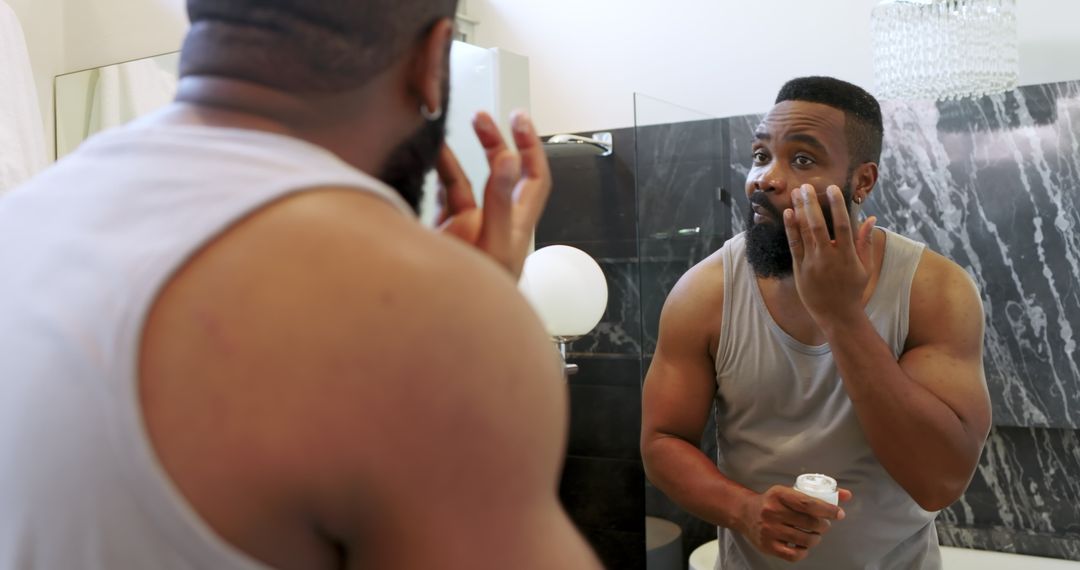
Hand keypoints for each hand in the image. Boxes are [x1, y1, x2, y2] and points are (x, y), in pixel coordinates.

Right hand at [435, 111, 550, 278]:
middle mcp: (496, 221)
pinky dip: (438, 179)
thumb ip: (498, 201)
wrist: (454, 325)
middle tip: (480, 118)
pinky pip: (445, 200)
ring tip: (444, 138)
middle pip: (503, 173)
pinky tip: (429, 163)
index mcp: (516, 222)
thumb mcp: (493, 243)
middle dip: (494, 142)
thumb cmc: (482, 294)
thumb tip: (509, 158)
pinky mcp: (448, 236)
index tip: (518, 120)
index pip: (534, 176)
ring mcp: (471, 227)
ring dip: (459, 159)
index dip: (530, 146)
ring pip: (468, 183)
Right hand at [737, 485, 851, 562]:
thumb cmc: (773, 502)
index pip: (808, 503)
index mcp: (779, 494)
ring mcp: (769, 530)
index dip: (828, 510)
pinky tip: (803, 545)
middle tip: (824, 525)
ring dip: (816, 538)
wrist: (745, 513)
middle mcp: (772, 511)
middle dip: (824, 525)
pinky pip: (794, 554)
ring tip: (815, 534)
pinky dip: (804, 551)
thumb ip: (818, 494)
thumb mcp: (790, 492)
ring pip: (805, 539)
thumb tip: (847, 495)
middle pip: (810, 522)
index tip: (839, 514)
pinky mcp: (768, 546)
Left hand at [783, 184, 876, 325]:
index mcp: (847, 256)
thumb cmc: (852, 289)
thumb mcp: (865, 267)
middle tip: (807, 185)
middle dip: (811, 204)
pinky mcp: (800, 269)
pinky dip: (791, 229)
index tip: (832, 188)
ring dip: (799, 211)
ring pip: (804, 233)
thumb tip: (870, 218)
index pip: (842, 225)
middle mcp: (829, 258)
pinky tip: (788, 214)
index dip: (837, 205)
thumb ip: (865, 242)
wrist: (836, 315)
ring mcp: (812, 263)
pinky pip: (794, 245)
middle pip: (818, 226)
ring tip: (796, 193)